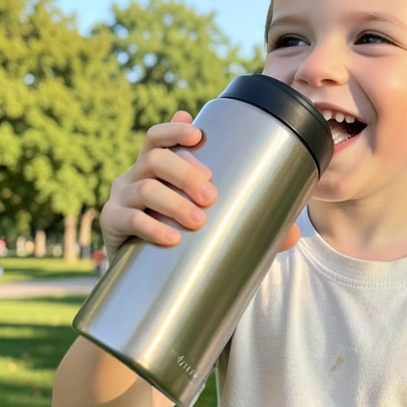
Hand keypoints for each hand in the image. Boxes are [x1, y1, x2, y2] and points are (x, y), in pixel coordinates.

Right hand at [100, 111, 301, 256]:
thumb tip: (294, 233)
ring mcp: (120, 198)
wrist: (148, 275)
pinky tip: (171, 238)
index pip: (158, 138)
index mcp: (157, 166)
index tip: (198, 134)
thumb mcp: (213, 221)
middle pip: (155, 159)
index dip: (174, 130)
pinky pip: (128, 219)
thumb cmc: (185, 236)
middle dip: (185, 172)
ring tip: (198, 220)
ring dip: (173, 201)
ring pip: (145, 188)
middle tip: (212, 195)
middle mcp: (135, 176)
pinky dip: (151, 227)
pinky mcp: (112, 225)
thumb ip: (250, 221)